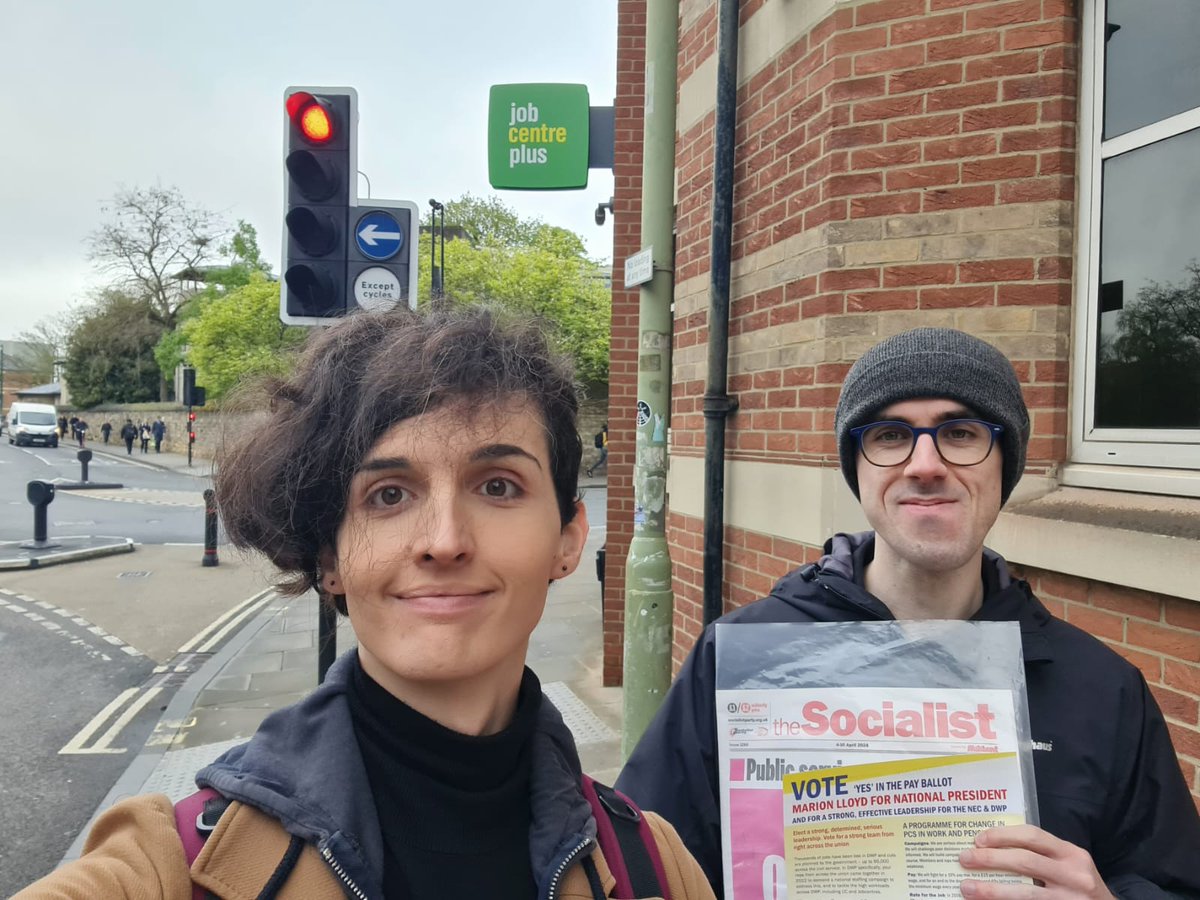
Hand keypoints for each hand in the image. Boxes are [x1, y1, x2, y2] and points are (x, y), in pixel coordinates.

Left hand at [959, 824, 1113, 898]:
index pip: (1032, 836)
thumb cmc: (1079, 886)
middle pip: (1024, 861)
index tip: (978, 840)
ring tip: (967, 887)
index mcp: (1072, 854)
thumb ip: (1041, 854)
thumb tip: (992, 848)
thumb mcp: (1068, 864)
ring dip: (991, 890)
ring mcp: (1069, 899)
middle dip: (989, 859)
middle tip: (964, 859)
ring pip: (1024, 893)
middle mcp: (1074, 875)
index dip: (1002, 835)